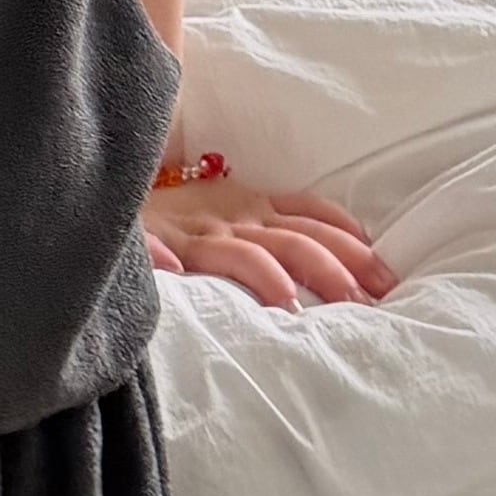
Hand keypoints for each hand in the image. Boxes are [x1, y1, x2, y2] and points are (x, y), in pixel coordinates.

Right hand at [143, 171, 391, 309]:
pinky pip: (156, 252)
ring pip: (239, 251)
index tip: (383, 268)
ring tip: (291, 308)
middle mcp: (232, 216)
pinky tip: (173, 273)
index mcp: (252, 205)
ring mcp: (194, 232)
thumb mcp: (230, 210)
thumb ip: (269, 228)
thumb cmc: (173, 214)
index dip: (350, 238)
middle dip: (335, 267)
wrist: (112, 187)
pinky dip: (163, 261)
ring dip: (265, 276)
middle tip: (367, 302)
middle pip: (294, 239)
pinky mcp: (153, 243)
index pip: (311, 214)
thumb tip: (335, 263)